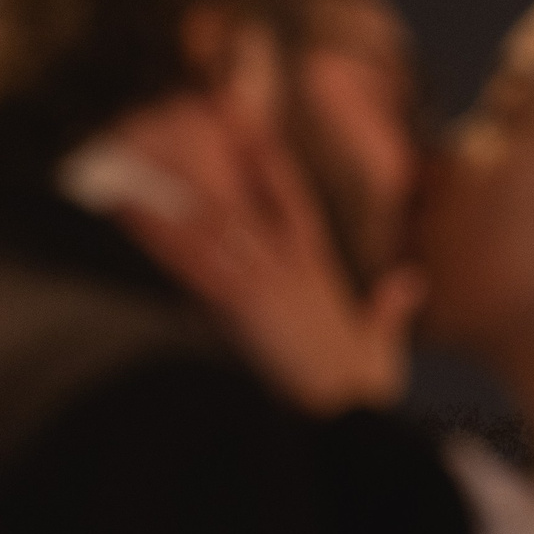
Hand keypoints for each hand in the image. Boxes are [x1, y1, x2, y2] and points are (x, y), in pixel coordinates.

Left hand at [65, 33, 423, 414]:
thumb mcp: (382, 352)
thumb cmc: (355, 398)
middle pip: (239, 190)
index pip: (291, 199)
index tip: (238, 113)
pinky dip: (156, 226)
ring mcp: (259, 282)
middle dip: (202, 148)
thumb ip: (390, 311)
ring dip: (168, 173)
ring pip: (209, 211)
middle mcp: (285, 265)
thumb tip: (410, 281)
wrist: (341, 425)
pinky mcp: (236, 308)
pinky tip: (123, 201)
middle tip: (163, 108)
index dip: (265, 155)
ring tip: (128, 138)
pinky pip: (188, 256)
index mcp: (316, 272)